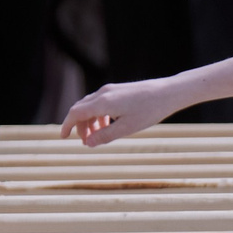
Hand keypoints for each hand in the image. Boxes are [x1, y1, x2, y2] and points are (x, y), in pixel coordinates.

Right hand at [63, 78, 187, 146]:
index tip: (63, 137)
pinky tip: (108, 124)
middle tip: (86, 141)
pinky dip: (99, 114)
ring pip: (91, 105)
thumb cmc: (150, 110)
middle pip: (81, 109)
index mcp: (103, 102)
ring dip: (90, 121)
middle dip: (80, 126)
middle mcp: (103, 93)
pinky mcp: (119, 89)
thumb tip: (88, 143)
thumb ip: (105, 136)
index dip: (67, 126)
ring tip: (97, 135)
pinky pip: (101, 102)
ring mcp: (111, 89)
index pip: (75, 113)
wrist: (169, 92)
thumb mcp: (127, 128)